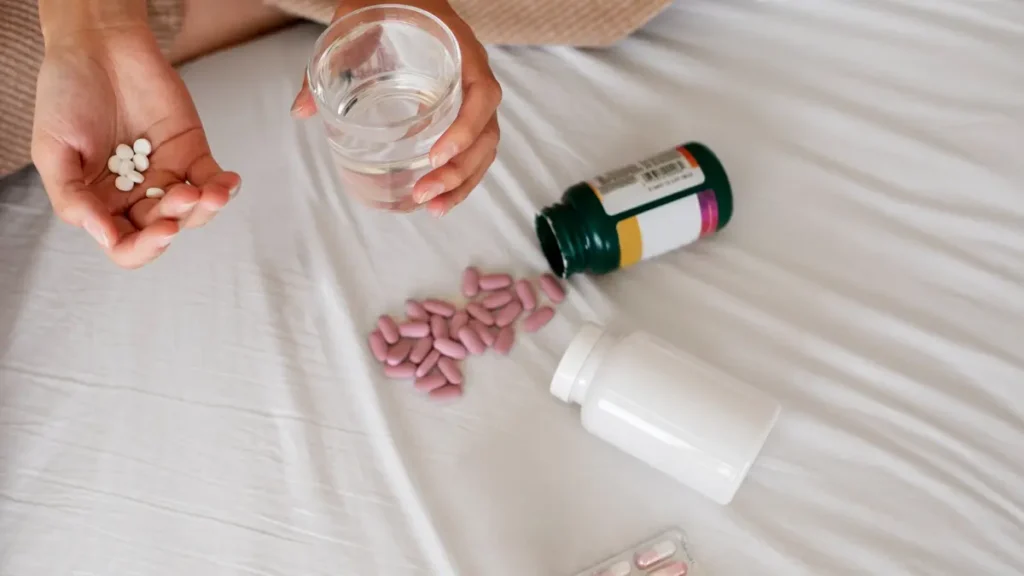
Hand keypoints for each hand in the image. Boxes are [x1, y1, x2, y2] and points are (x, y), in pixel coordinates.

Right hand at [32, 24, 240, 268]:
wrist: (97, 46)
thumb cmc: (66, 95)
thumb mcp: (52, 150)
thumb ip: (73, 197)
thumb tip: (105, 237)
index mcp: (100, 204)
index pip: (125, 246)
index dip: (143, 249)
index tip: (159, 232)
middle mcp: (135, 196)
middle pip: (163, 232)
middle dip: (175, 223)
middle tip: (181, 199)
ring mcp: (166, 176)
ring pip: (193, 212)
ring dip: (205, 208)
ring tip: (210, 192)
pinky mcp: (192, 152)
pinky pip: (212, 180)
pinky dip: (224, 187)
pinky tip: (229, 183)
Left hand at [291, 0, 501, 216]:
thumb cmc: (384, 2)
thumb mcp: (352, 21)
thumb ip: (328, 63)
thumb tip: (302, 110)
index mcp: (461, 48)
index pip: (483, 93)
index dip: (465, 128)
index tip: (435, 155)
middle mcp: (474, 74)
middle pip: (488, 132)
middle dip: (460, 171)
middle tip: (424, 194)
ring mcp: (471, 96)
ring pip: (484, 147)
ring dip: (462, 182)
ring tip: (432, 208)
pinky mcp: (461, 111)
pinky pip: (472, 148)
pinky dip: (460, 176)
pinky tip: (437, 199)